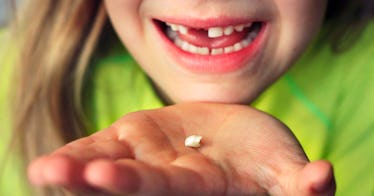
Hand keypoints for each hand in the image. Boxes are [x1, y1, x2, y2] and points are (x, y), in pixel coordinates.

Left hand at [28, 103, 334, 194]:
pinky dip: (77, 154)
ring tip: (44, 172)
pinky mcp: (132, 140)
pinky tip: (51, 165)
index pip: (164, 192)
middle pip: (124, 188)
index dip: (135, 187)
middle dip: (90, 186)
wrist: (233, 135)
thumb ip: (296, 182)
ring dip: (72, 171)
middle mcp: (165, 184)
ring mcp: (144, 161)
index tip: (102, 179)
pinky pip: (101, 148)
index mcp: (200, 190)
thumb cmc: (263, 155)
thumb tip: (322, 179)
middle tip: (53, 177)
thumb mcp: (283, 166)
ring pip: (105, 168)